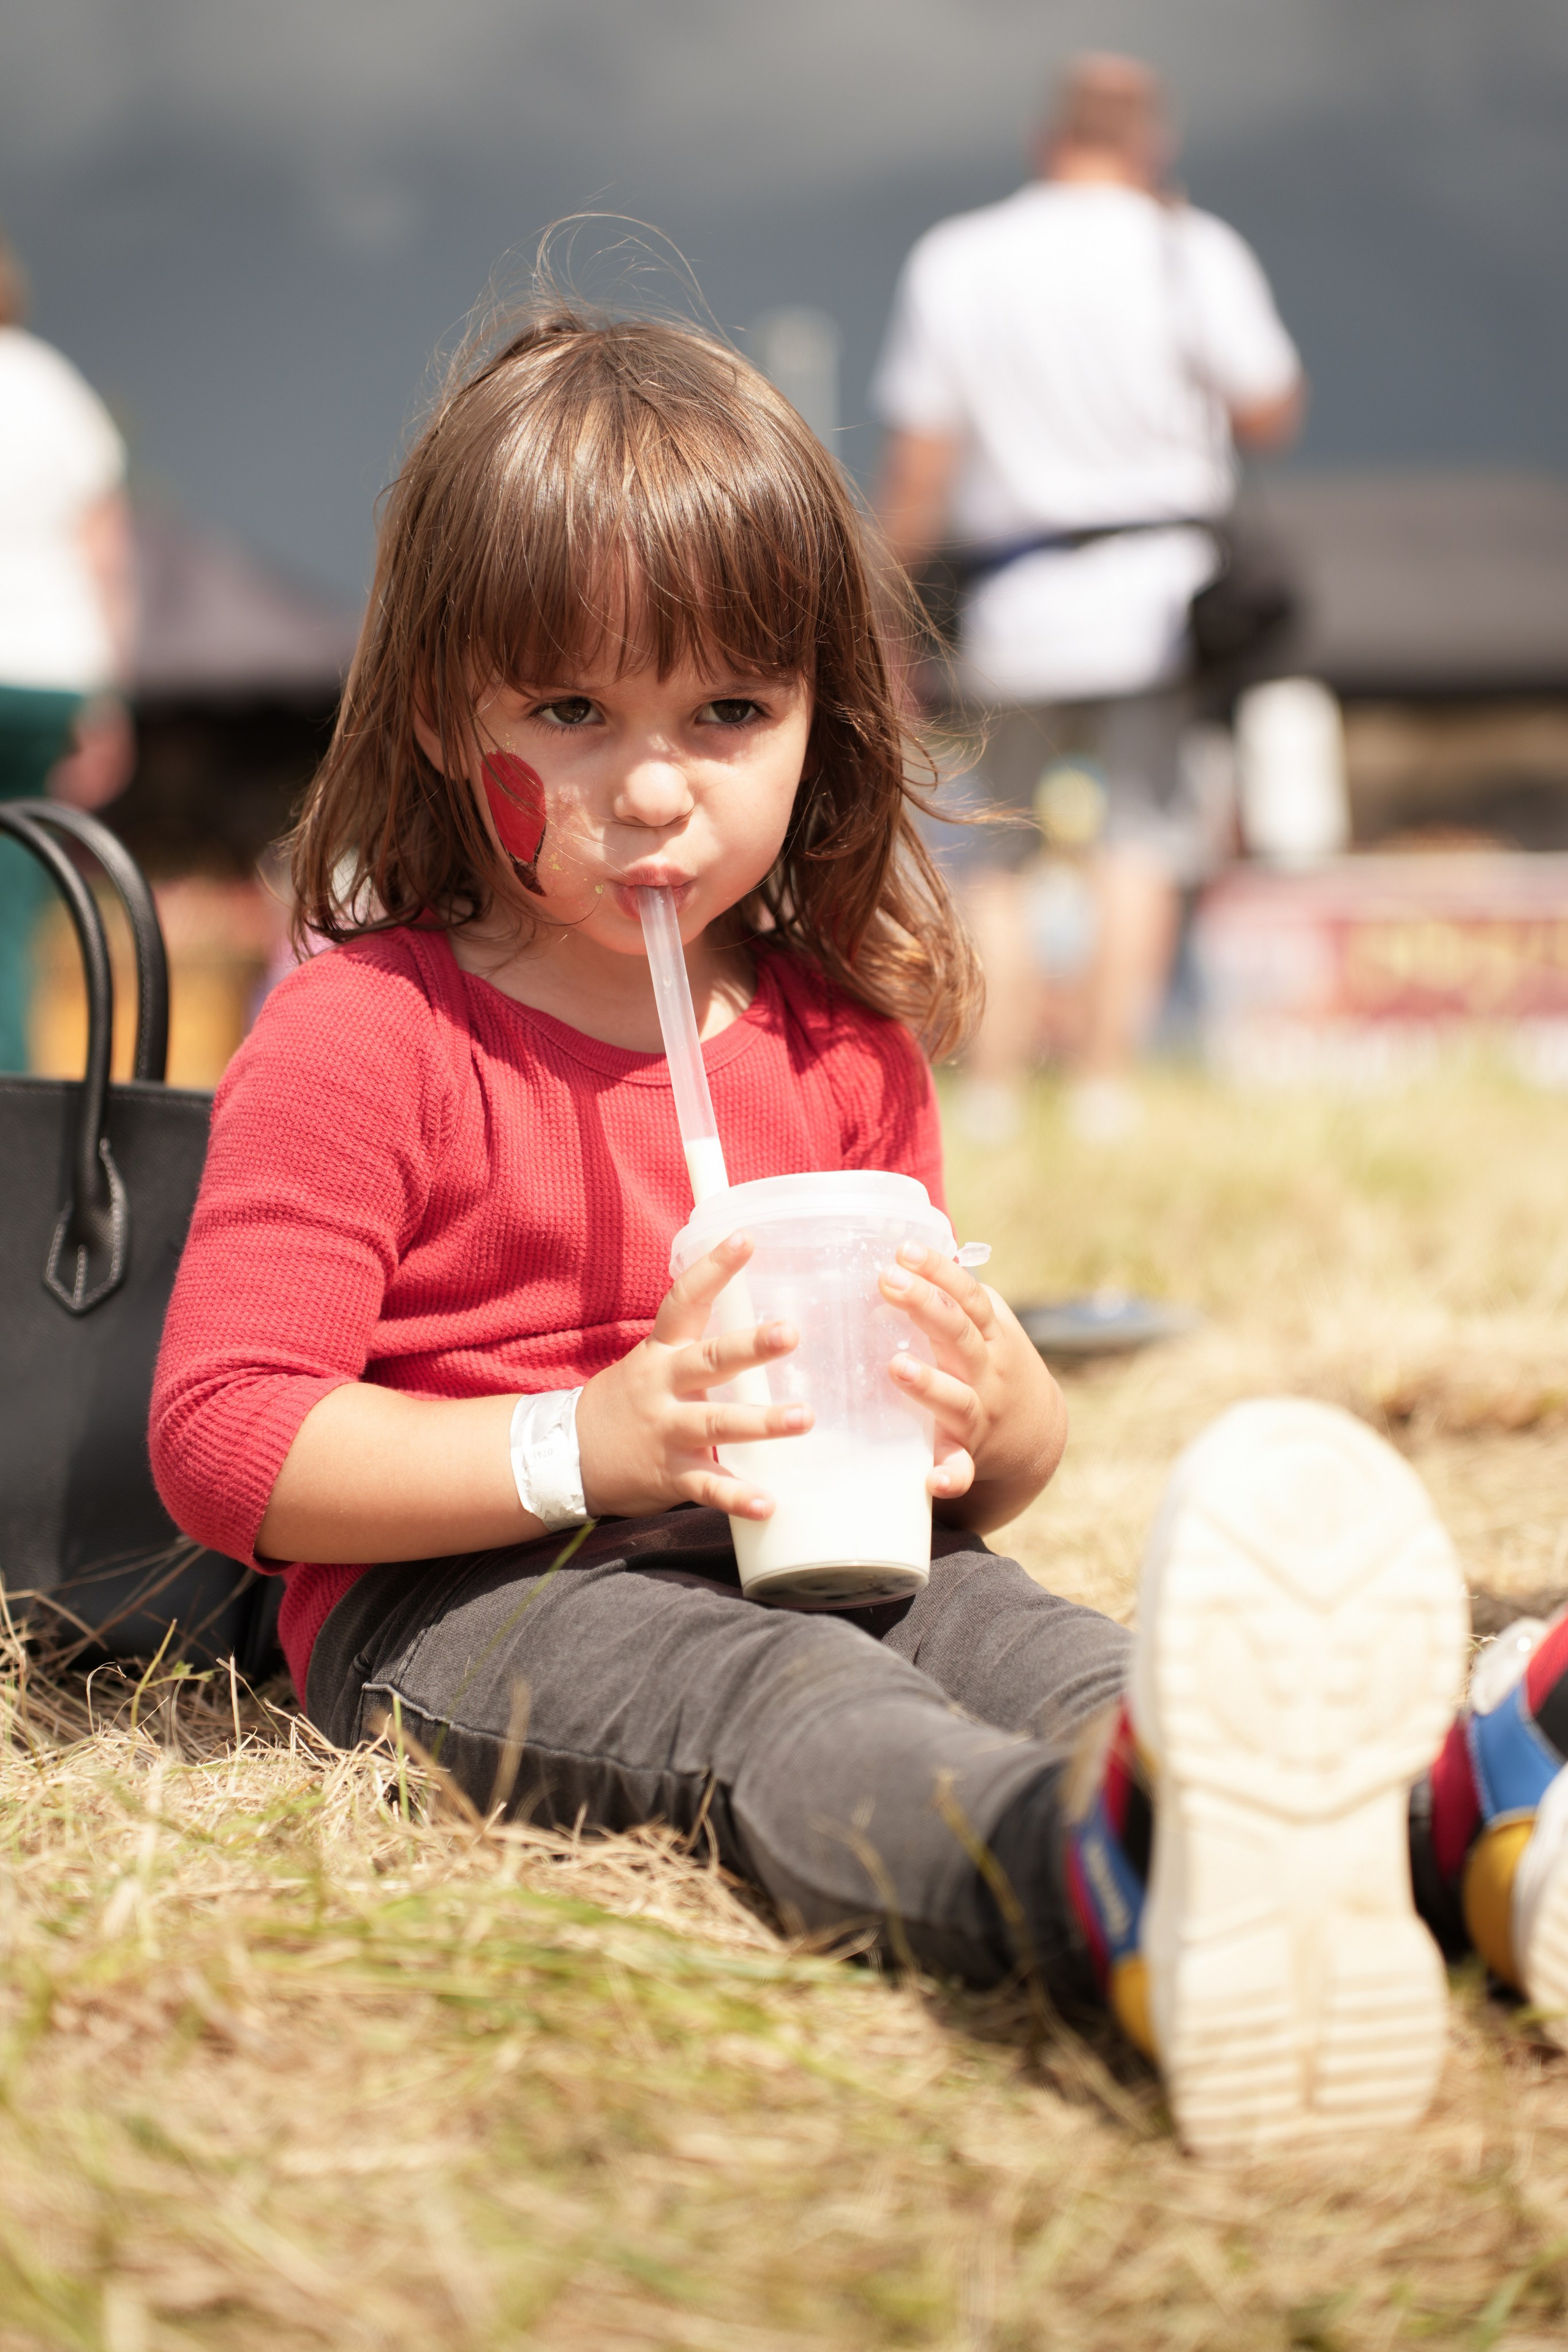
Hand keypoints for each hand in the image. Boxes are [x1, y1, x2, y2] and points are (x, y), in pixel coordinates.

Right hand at [575, 1231, 811, 1520]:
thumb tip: (760, 1318)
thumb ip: (699, 1346)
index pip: (686, 1299)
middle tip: (790, 1332)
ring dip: (760, 1422)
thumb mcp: (652, 1362)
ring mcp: (666, 1431)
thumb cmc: (627, 1403)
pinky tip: (768, 1504)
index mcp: (662, 1352)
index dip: (714, 1268)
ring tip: (803, 1418)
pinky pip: (707, 1487)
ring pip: (716, 1423)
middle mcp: (664, 1387)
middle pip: (709, 1360)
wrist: (565, 1457)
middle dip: (750, 1346)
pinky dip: (736, 1497)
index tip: (746, 1238)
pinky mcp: (669, 1475)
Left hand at [879, 1244, 1065, 1527]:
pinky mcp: (967, 1452)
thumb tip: (909, 1245)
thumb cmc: (994, 1364)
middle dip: (925, 1306)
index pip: (967, 1295)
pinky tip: (934, 1481)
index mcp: (989, 1334)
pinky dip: (950, 1475)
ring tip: (896, 1367)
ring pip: (956, 1398)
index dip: (939, 1271)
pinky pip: (960, 1467)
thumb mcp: (986, 1325)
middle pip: (958, 1334)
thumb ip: (952, 1295)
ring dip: (928, 1384)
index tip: (904, 1250)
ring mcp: (980, 1412)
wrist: (1038, 1435)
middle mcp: (988, 1371)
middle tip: (888, 1281)